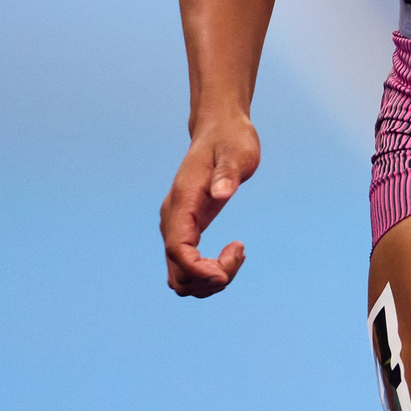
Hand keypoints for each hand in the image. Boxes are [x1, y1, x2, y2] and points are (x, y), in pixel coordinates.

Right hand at [162, 114, 259, 295]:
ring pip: (180, 276)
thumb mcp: (237, 152)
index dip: (197, 270)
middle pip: (177, 272)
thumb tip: (223, 193)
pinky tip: (231, 254)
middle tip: (239, 254)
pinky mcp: (186, 230)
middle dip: (208, 279)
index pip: (177, 248)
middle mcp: (172, 218)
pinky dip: (207, 273)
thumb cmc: (231, 139)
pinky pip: (187, 267)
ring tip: (237, 254)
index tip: (224, 274)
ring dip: (208, 281)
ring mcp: (176, 226)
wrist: (219, 129)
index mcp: (182, 201)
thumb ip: (228, 172)